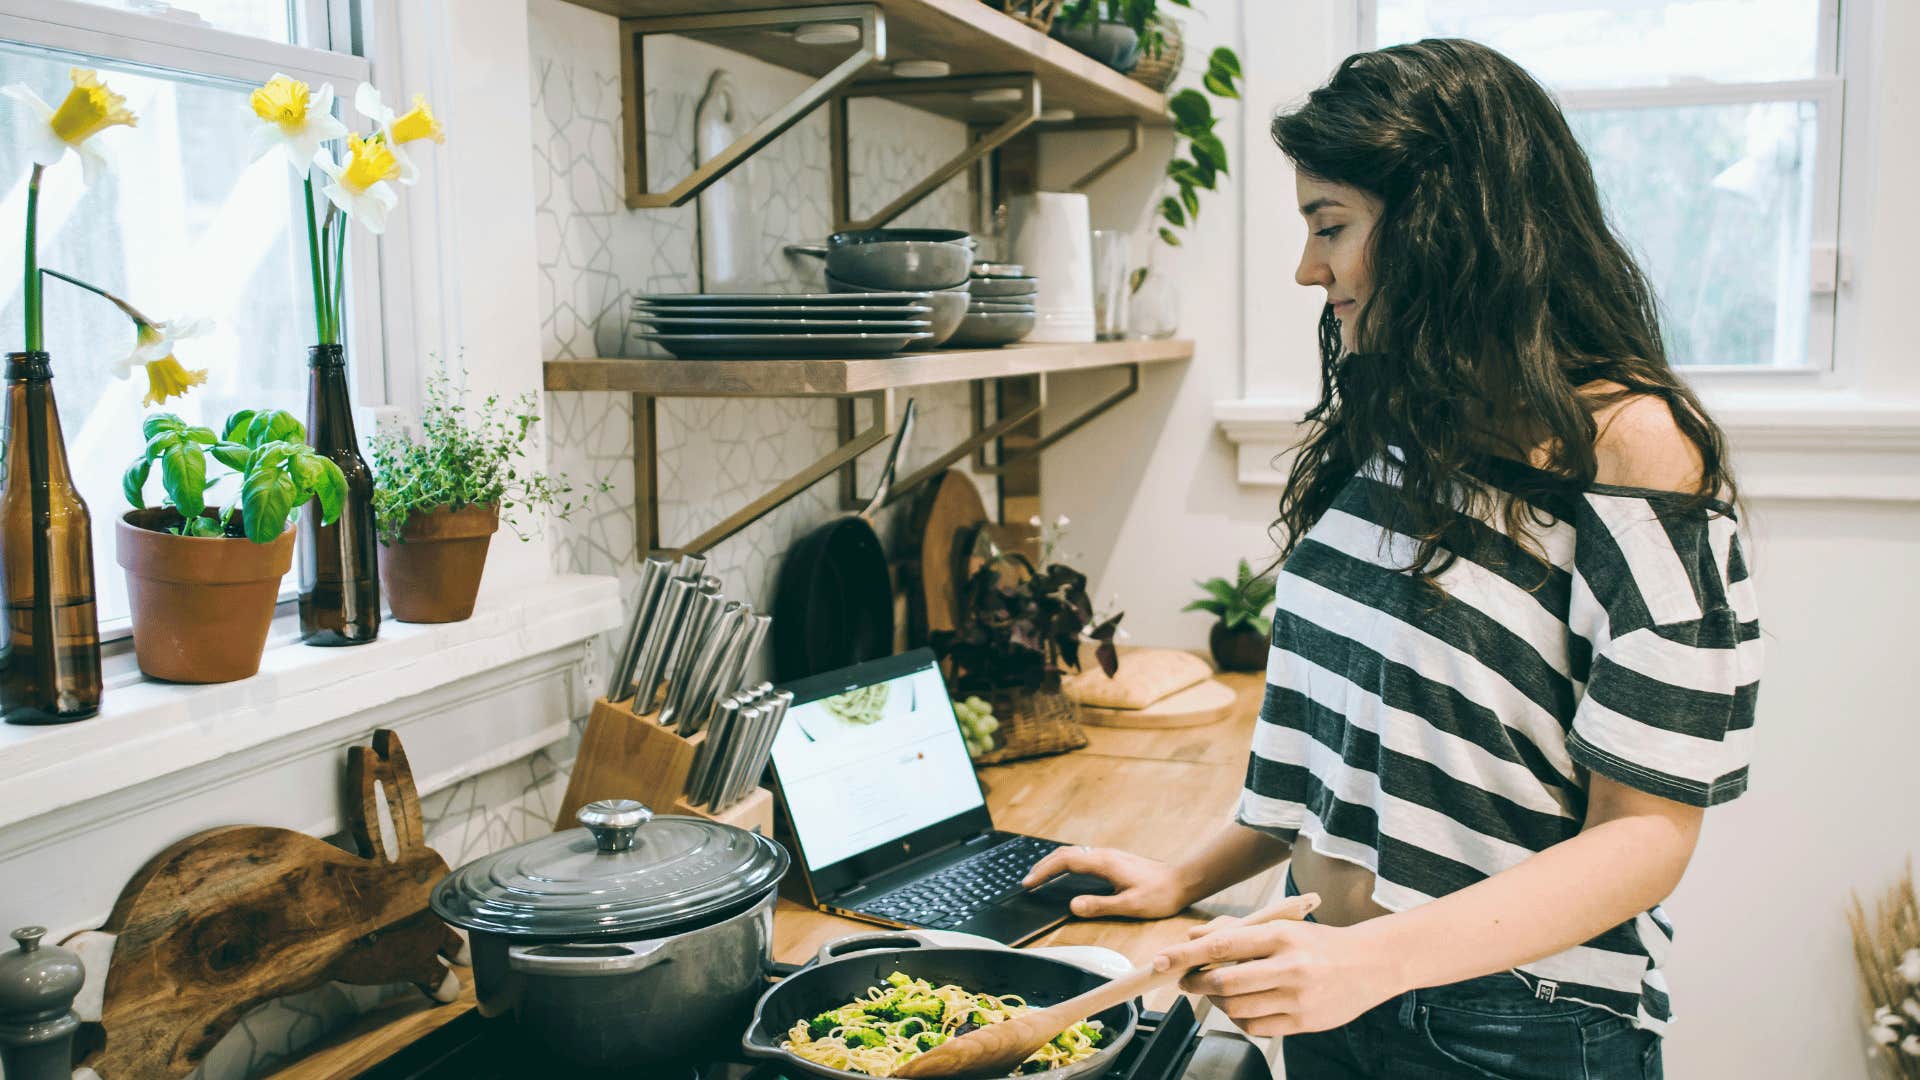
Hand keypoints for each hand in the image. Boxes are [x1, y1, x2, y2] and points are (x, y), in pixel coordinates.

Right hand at [1020, 845, 1193, 919]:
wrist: (1182, 881)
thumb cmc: (1160, 895)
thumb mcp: (1130, 905)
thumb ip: (1100, 905)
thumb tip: (1072, 906)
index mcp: (1104, 863)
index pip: (1065, 861)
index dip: (1044, 871)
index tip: (1029, 883)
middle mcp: (1104, 855)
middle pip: (1066, 853)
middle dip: (1043, 865)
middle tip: (1028, 880)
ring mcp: (1110, 856)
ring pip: (1074, 853)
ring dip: (1054, 863)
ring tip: (1041, 876)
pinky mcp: (1115, 860)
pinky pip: (1083, 857)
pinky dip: (1067, 863)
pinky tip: (1067, 874)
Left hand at [1152, 918, 1405, 1036]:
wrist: (1371, 964)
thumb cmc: (1320, 943)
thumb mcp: (1281, 927)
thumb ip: (1237, 933)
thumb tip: (1193, 939)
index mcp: (1280, 936)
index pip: (1222, 945)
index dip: (1186, 955)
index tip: (1163, 961)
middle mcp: (1289, 967)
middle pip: (1224, 982)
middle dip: (1195, 982)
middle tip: (1185, 980)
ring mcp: (1297, 998)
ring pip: (1236, 1008)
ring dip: (1216, 1002)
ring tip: (1214, 993)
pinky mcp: (1303, 1022)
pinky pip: (1255, 1027)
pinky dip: (1238, 1019)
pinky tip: (1238, 1008)